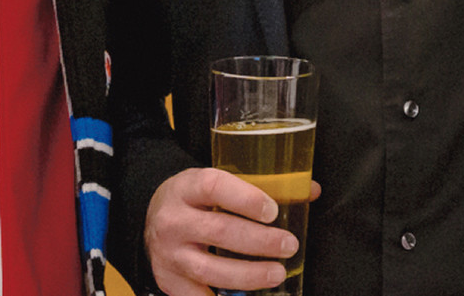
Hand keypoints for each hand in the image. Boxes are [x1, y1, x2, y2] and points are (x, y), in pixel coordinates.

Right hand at [145, 167, 300, 295]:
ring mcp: (169, 254)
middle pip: (220, 231)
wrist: (153, 220)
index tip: (273, 211)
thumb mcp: (217, 182)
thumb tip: (310, 191)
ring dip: (250, 275)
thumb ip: (261, 185)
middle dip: (260, 241)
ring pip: (211, 269)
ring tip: (277, 274)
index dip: (246, 198)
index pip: (214, 187)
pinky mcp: (169, 281)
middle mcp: (174, 220)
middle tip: (289, 245)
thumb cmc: (195, 200)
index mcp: (187, 187)